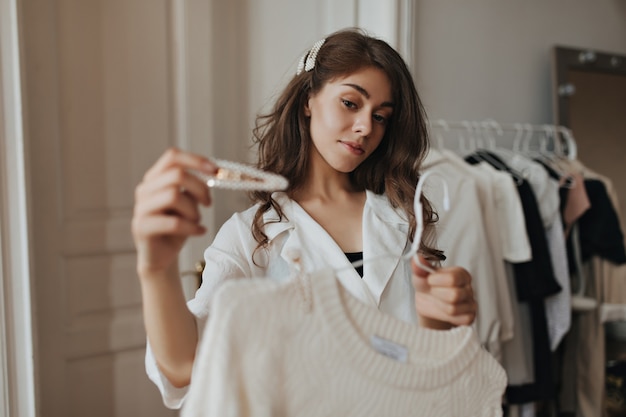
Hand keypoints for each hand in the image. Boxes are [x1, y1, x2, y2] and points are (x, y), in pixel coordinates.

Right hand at [131, 148, 216, 275]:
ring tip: (197, 221)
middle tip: (208, 203)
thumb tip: (214, 172)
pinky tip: (200, 232)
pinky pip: (173, 222)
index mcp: (155, 178)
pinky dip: (192, 227)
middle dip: (200, 188)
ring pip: (173, 195)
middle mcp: (144, 189)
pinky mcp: (141, 227)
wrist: (161, 257)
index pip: (172, 157)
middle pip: (176, 174)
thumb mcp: (188, 203)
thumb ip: (194, 188)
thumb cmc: (177, 227)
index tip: (216, 170)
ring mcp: (141, 208)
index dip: (196, 160)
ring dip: (193, 210)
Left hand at [411, 255, 476, 328]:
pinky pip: (458, 320)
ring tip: (437, 301)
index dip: (436, 281)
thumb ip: (419, 267)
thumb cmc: (427, 286)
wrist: (427, 303)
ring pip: (453, 309)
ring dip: (439, 306)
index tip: (429, 280)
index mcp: (461, 273)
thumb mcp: (420, 275)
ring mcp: (471, 303)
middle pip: (454, 295)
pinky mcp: (469, 317)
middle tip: (433, 292)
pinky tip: (443, 311)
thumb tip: (418, 257)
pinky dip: (445, 317)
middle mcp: (469, 287)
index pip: (453, 278)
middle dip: (437, 295)